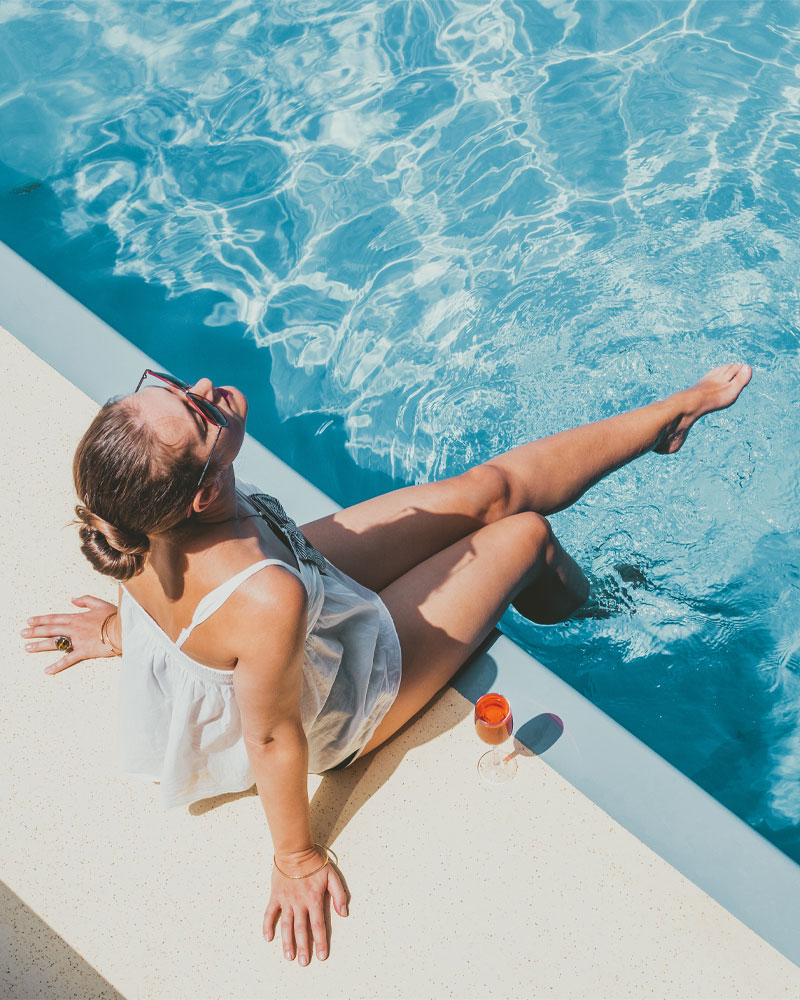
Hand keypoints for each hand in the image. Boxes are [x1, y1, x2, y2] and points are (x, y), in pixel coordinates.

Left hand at [21, 595, 118, 674]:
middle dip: (35, 632)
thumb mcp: (100, 604)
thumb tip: (73, 599)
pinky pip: (68, 660)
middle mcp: (74, 629)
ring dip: (40, 646)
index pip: (54, 618)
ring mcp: (77, 641)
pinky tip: (47, 670)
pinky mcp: (83, 652)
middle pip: (50, 630)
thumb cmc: (114, 617)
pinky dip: (57, 666)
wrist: (123, 629)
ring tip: (28, 648)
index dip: (41, 619)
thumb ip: (85, 600)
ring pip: (55, 643)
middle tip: (23, 634)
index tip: (30, 621)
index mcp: (77, 617)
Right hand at [264, 850, 347, 964]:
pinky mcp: (276, 896)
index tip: (322, 956)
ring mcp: (286, 900)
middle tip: (303, 963)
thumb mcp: (332, 876)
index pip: (318, 925)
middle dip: (303, 947)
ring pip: (286, 925)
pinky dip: (267, 925)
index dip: (320, 941)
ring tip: (289, 957)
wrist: (296, 850)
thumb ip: (339, 895)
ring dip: (287, 942)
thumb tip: (344, 913)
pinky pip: (270, 913)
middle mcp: (299, 903)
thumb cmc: (315, 862)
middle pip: (302, 929)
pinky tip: (267, 938)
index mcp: (314, 899)